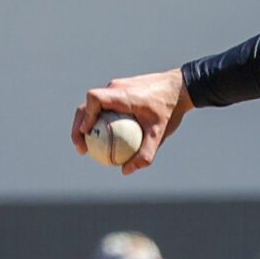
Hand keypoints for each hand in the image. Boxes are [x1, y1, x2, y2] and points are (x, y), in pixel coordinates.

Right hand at [70, 68, 188, 174]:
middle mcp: (116, 87)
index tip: (85, 133)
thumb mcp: (160, 134)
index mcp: (123, 94)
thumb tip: (125, 171)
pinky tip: (103, 138)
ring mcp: (116, 87)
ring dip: (86, 123)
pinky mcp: (120, 90)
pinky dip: (98, 120)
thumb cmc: (171, 109)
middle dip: (79, 125)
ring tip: (87, 146)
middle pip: (88, 104)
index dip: (86, 115)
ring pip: (93, 105)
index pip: (95, 98)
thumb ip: (145, 153)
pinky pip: (104, 105)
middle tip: (81, 148)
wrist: (181, 88)